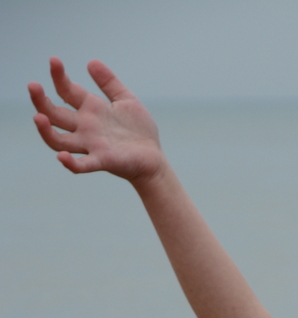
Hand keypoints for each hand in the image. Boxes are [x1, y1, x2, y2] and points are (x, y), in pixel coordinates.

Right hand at [28, 58, 163, 182]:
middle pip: (55, 114)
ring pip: (59, 140)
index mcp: (90, 109)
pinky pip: (82, 165)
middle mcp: (85, 127)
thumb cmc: (140, 131)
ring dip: (46, 130)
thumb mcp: (126, 100)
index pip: (66, 91)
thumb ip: (109, 82)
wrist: (154, 159)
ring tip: (38, 117)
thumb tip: (91, 62)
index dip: (58, 76)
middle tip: (33, 85)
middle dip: (41, 101)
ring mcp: (91, 145)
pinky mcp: (102, 161)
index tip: (54, 60)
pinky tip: (62, 157)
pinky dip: (71, 163)